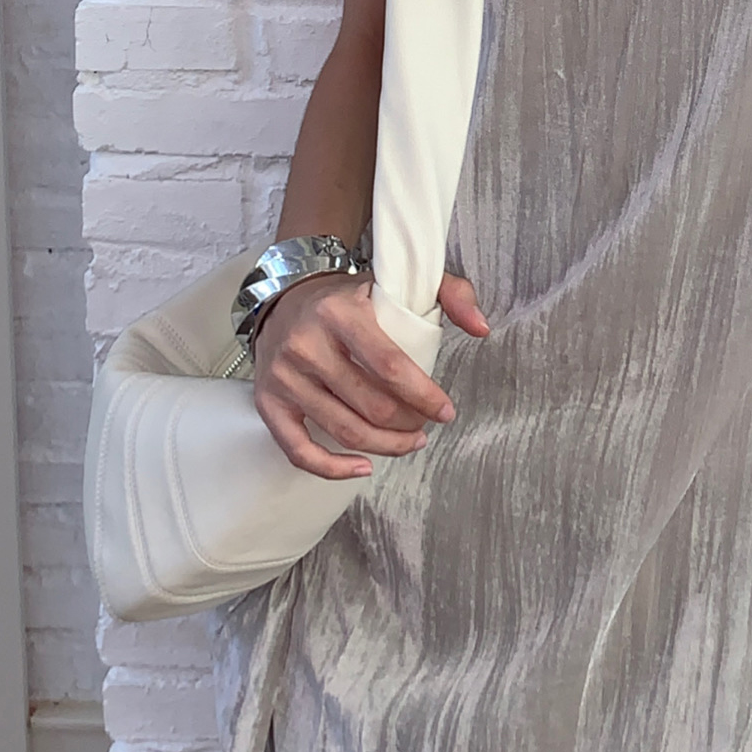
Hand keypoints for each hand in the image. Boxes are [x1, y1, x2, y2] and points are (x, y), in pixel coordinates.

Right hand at [250, 269, 489, 480]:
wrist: (285, 298)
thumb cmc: (351, 298)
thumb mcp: (400, 282)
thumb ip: (452, 294)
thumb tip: (482, 329)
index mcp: (341, 313)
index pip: (390, 366)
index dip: (423, 396)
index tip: (445, 411)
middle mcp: (306, 345)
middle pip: (370, 405)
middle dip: (408, 424)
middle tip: (425, 426)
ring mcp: (284, 377)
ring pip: (343, 430)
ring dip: (384, 446)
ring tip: (409, 442)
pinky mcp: (268, 402)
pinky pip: (299, 450)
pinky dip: (333, 469)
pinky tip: (363, 468)